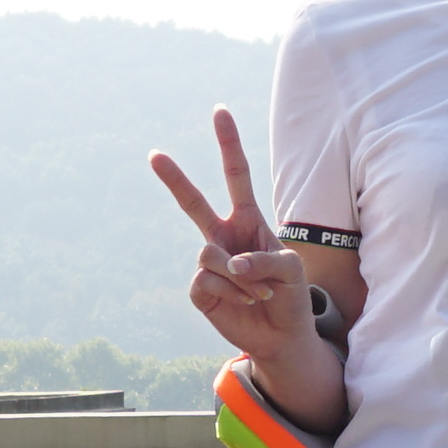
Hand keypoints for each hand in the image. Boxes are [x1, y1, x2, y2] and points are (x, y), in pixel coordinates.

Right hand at [146, 111, 336, 400]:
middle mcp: (223, 237)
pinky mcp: (200, 291)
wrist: (283, 336)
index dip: (228, 144)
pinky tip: (244, 302)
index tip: (219, 111)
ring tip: (258, 291)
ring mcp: (209, 263)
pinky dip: (230, 293)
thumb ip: (264, 259)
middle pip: (194, 203)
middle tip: (154, 154)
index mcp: (249, 220)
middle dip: (175, 179)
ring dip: (238, 277)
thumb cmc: (292, 295)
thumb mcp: (292, 269)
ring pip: (207, 255)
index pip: (237, 175)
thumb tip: (229, 263)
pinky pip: (205, 281)